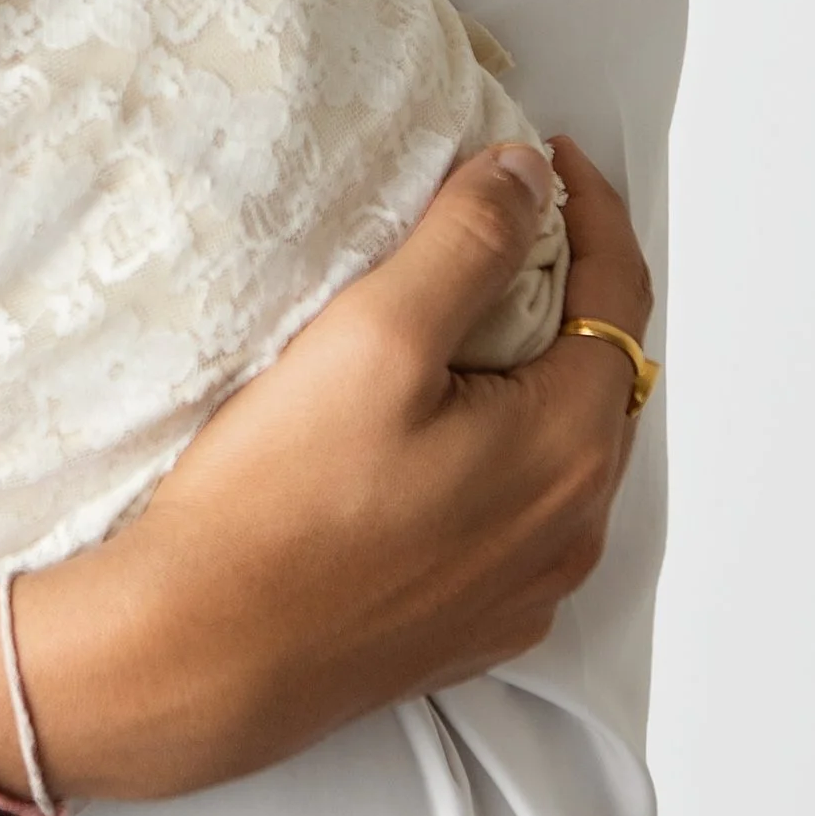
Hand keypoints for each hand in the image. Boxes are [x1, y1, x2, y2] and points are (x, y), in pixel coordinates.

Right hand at [0, 138, 656, 805]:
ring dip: (526, 373)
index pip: (619, 299)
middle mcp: (569, 531)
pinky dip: (493, 448)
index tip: (543, 158)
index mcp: (567, 452)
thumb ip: (468, 243)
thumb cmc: (276, 507)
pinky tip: (423, 429)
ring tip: (455, 316)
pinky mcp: (467, 625)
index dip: (590, 211)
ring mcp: (522, 588)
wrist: (195, 656)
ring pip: (555, 447)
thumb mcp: (374, 338)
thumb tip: (530, 178)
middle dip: (561, 289)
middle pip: (596, 375)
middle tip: (496, 223)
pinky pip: (511, 512)